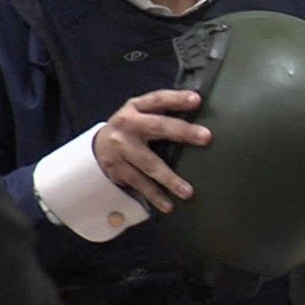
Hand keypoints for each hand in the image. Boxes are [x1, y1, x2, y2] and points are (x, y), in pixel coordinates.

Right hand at [93, 89, 210, 213]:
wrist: (98, 146)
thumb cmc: (131, 127)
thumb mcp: (141, 112)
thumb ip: (163, 110)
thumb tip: (200, 109)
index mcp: (136, 107)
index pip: (158, 99)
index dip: (177, 99)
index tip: (197, 100)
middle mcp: (127, 125)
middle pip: (157, 127)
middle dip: (182, 132)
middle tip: (206, 137)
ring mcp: (121, 148)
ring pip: (149, 163)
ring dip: (170, 179)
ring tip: (188, 191)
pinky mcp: (118, 169)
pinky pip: (139, 184)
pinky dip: (155, 196)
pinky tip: (168, 205)